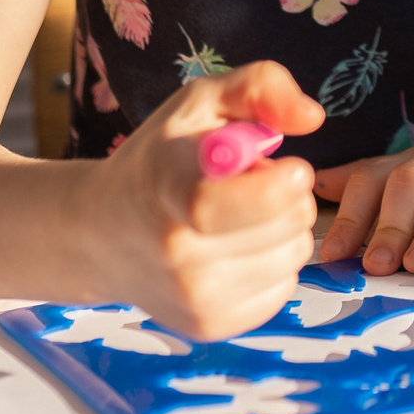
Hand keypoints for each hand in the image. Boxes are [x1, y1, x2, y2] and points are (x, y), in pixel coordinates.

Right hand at [81, 61, 323, 340]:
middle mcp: (178, 253)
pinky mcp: (209, 326)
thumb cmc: (162, 157)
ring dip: (284, 229)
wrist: (101, 233)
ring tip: (241, 215)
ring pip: (295, 255)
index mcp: (171, 190)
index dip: (280, 183)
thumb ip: (262, 87)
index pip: (238, 202)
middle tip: (251, 184)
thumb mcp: (202, 102)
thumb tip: (312, 118)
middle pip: (289, 224)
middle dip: (289, 195)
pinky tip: (238, 247)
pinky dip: (274, 264)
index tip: (289, 164)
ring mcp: (193, 297)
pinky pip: (283, 289)